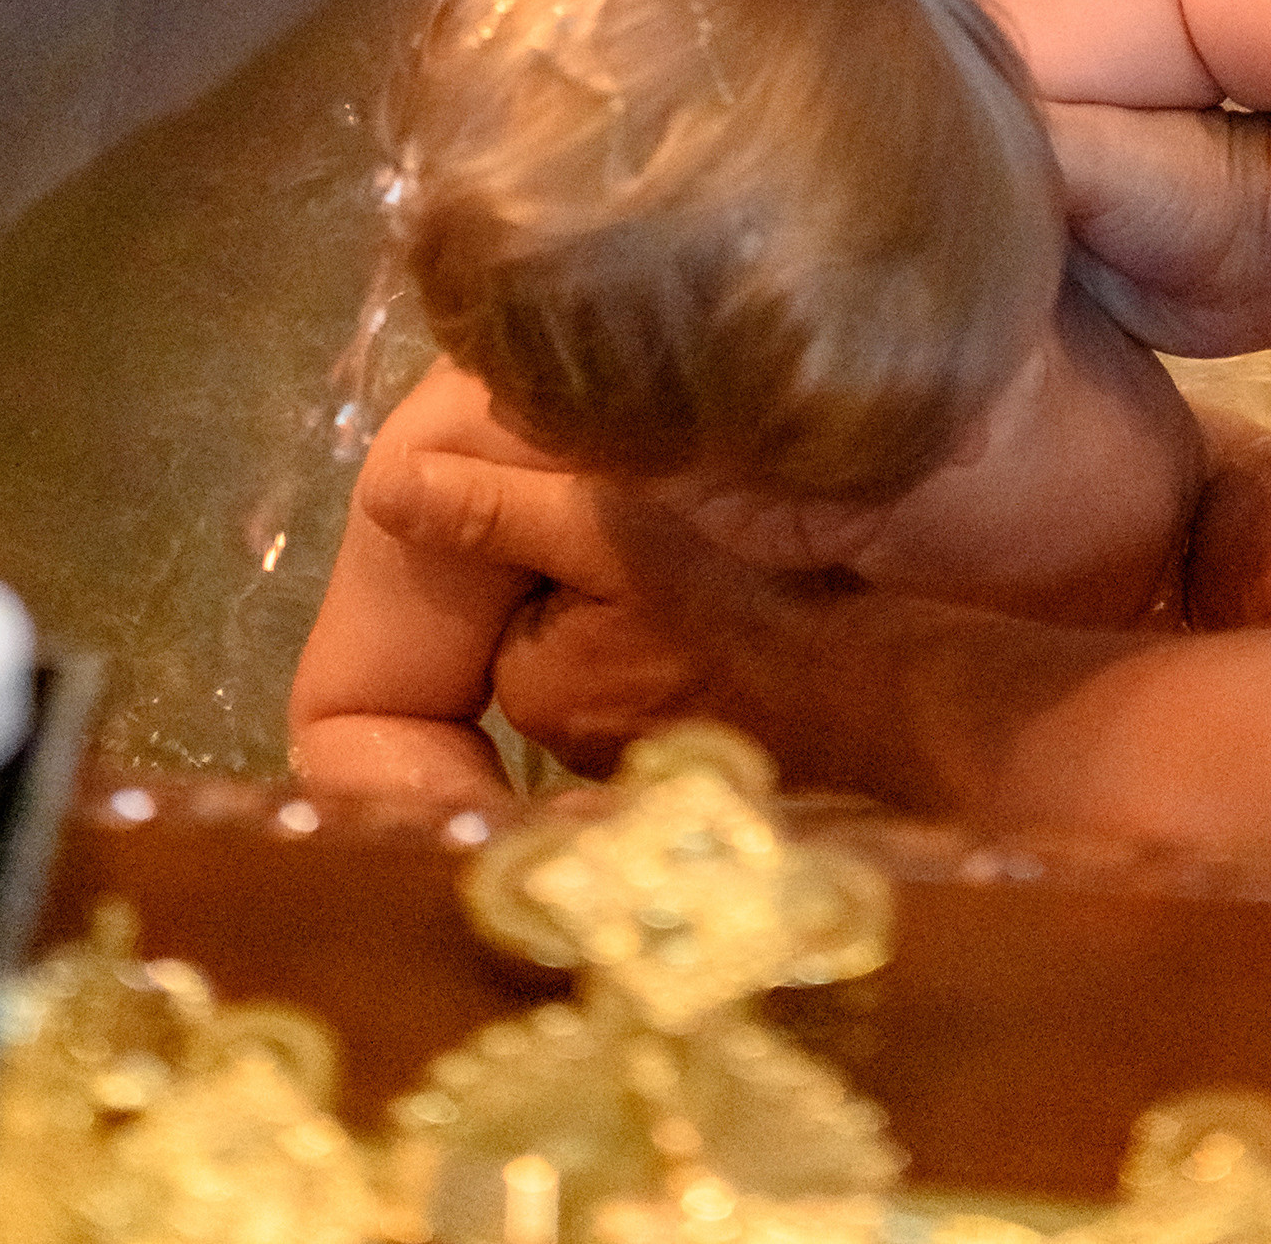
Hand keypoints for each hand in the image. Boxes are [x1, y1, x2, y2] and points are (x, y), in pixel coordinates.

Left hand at [357, 450, 811, 778]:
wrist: (885, 698)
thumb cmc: (748, 600)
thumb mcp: (616, 528)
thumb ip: (501, 510)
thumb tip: (386, 488)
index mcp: (541, 688)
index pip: (515, 607)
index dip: (565, 553)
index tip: (633, 532)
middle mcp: (573, 749)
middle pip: (558, 646)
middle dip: (602, 598)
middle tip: (686, 562)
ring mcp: (635, 774)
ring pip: (614, 677)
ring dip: (650, 635)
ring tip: (722, 600)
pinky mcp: (692, 782)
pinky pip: (664, 712)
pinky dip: (690, 678)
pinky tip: (742, 648)